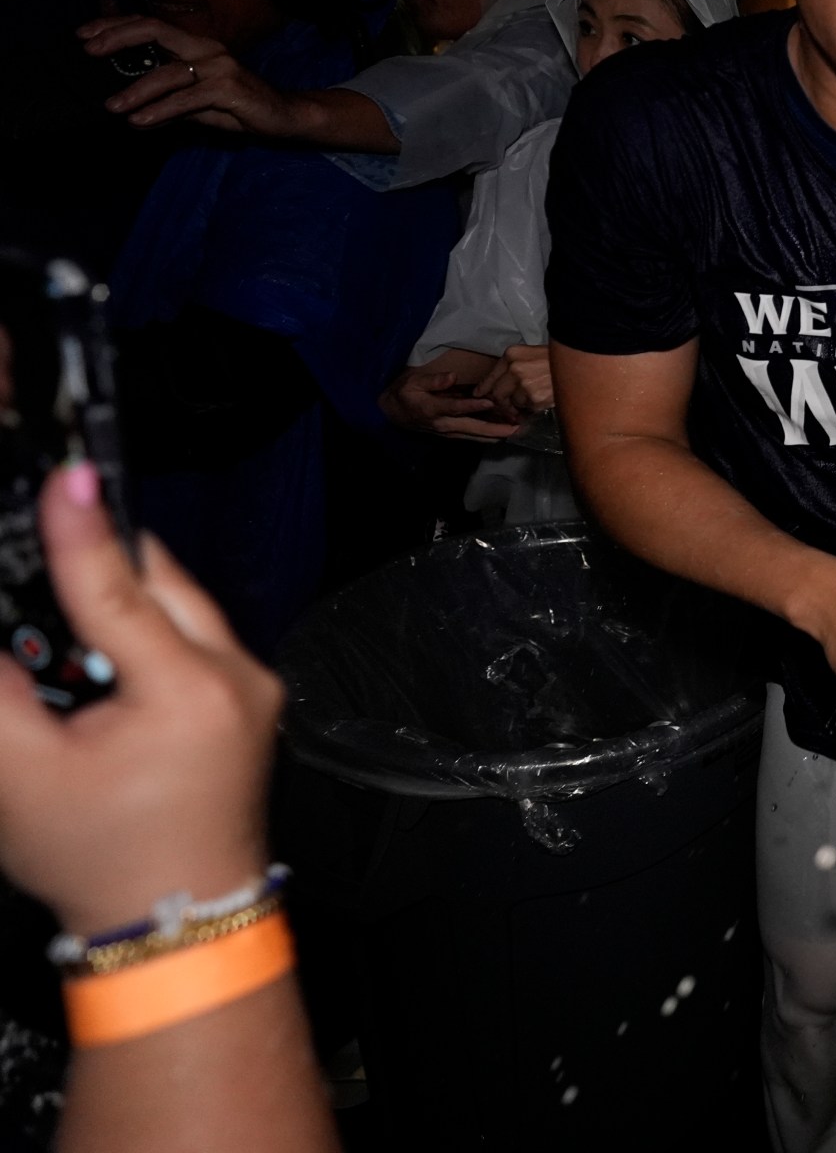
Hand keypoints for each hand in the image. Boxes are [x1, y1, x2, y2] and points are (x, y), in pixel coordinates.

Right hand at [0, 464, 277, 934]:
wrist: (179, 918)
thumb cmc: (107, 860)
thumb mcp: (23, 774)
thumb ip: (0, 687)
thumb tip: (4, 630)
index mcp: (188, 694)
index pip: (121, 591)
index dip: (81, 530)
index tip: (68, 474)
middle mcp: (237, 679)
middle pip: (162, 585)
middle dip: (101, 561)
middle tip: (50, 532)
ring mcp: (253, 688)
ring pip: (179, 607)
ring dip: (123, 598)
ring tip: (65, 611)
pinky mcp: (250, 698)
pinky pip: (192, 638)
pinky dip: (145, 630)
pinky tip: (101, 646)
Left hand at [80, 15, 299, 135]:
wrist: (282, 117)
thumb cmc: (235, 106)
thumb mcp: (192, 95)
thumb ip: (163, 90)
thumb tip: (124, 100)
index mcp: (195, 43)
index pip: (148, 24)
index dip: (114, 24)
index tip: (83, 34)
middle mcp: (206, 47)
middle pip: (155, 29)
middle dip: (117, 37)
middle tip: (90, 52)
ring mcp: (219, 66)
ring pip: (167, 72)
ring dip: (135, 90)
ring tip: (112, 106)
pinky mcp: (229, 89)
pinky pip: (187, 100)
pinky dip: (160, 111)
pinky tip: (140, 121)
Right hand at [381, 364, 519, 441]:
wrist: (393, 414)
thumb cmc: (405, 393)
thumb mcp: (413, 382)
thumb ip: (433, 380)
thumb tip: (452, 376)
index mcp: (432, 408)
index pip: (455, 407)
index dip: (472, 405)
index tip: (489, 402)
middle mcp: (442, 423)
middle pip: (471, 427)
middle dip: (494, 429)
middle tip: (514, 428)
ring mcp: (447, 431)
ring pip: (474, 435)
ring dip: (495, 435)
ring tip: (515, 433)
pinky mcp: (451, 434)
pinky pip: (472, 436)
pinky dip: (487, 436)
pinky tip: (502, 434)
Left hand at [474, 345, 554, 421]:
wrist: (580, 361)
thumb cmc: (557, 358)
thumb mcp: (531, 355)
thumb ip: (513, 368)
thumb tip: (493, 388)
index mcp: (512, 355)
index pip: (491, 376)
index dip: (484, 388)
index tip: (479, 395)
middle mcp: (514, 368)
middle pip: (497, 394)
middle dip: (502, 403)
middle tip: (509, 407)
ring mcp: (524, 384)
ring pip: (514, 403)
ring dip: (522, 404)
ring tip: (536, 396)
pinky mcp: (535, 398)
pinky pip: (528, 408)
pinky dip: (535, 406)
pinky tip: (545, 396)